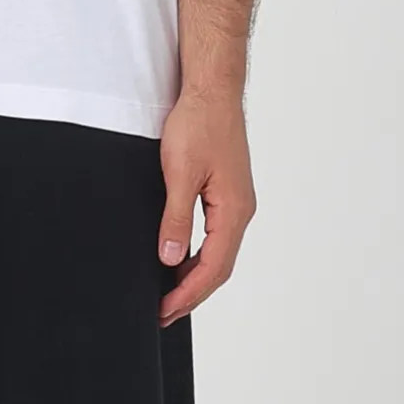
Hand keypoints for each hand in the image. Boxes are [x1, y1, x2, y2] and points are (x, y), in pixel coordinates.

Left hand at [157, 89, 256, 328]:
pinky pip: (215, 234)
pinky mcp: (227, 191)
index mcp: (233, 210)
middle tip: (162, 312)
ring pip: (218, 252)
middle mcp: (240, 210)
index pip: (212, 268)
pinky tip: (179, 257)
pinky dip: (198, 253)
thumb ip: (176, 218)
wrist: (211, 90)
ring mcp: (235, 201)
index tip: (164, 311)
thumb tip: (170, 259)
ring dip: (195, 275)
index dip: (188, 294)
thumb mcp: (180, 173)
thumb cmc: (198, 124)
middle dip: (191, 293)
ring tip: (168, 293)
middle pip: (219, 267)